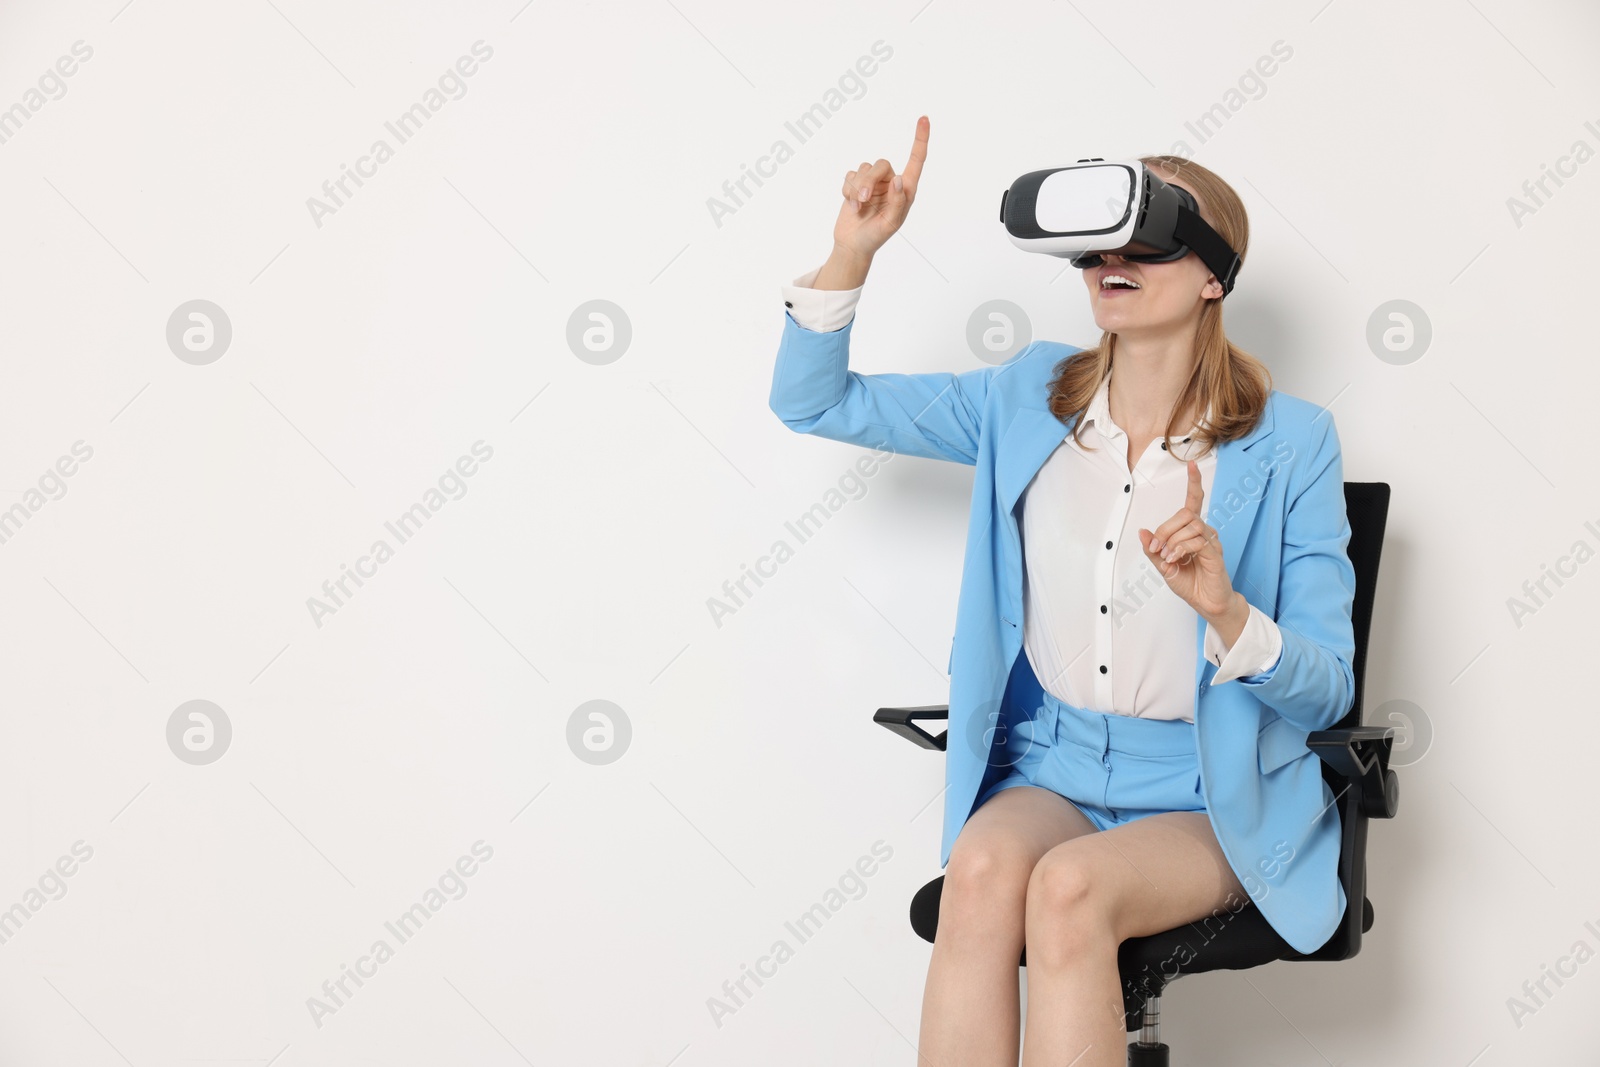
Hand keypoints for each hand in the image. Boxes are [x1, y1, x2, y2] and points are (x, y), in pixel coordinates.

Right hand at [830, 115, 927, 261]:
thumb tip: (901, 179)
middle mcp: (890, 182)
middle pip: (880, 164)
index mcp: (905, 190)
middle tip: (864, 199)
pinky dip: (848, 190)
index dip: (920, 139)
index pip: (916, 160)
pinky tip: (851, 205)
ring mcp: (873, 183)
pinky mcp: (856, 185)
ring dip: (857, 188)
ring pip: (863, 169)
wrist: (853, 245)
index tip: (924, 119)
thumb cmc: (876, 236)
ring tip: (858, 207)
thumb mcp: (890, 224)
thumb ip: (898, 202)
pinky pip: (850, 176)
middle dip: (869, 180)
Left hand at [1138, 459, 1241, 625]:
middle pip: (1185, 513)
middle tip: (1158, 548)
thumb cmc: (1189, 583)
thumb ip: (1153, 549)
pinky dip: (1181, 548)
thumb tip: (1142, 531)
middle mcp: (1204, 532)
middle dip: (1166, 528)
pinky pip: (1197, 540)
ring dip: (1173, 540)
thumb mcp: (1163, 566)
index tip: (1192, 464)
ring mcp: (1212, 542)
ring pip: (1191, 525)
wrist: (1207, 603)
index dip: (1194, 483)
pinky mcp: (1216, 553)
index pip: (1194, 501)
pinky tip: (1176, 560)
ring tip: (1169, 557)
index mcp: (1192, 531)